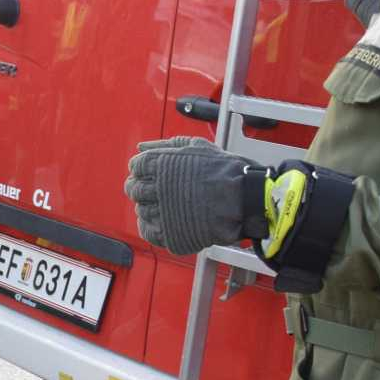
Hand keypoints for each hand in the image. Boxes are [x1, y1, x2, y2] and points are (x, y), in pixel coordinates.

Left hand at [124, 136, 266, 254]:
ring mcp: (163, 214)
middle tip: (158, 190)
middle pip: (133, 189)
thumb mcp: (197, 146)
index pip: (136, 166)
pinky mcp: (170, 234)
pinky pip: (148, 231)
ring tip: (170, 203)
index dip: (142, 169)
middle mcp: (158, 189)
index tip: (154, 173)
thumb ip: (165, 145)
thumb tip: (140, 146)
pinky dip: (152, 226)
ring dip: (150, 206)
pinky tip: (166, 219)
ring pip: (141, 210)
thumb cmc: (224, 170)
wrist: (247, 198)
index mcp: (162, 165)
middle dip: (141, 188)